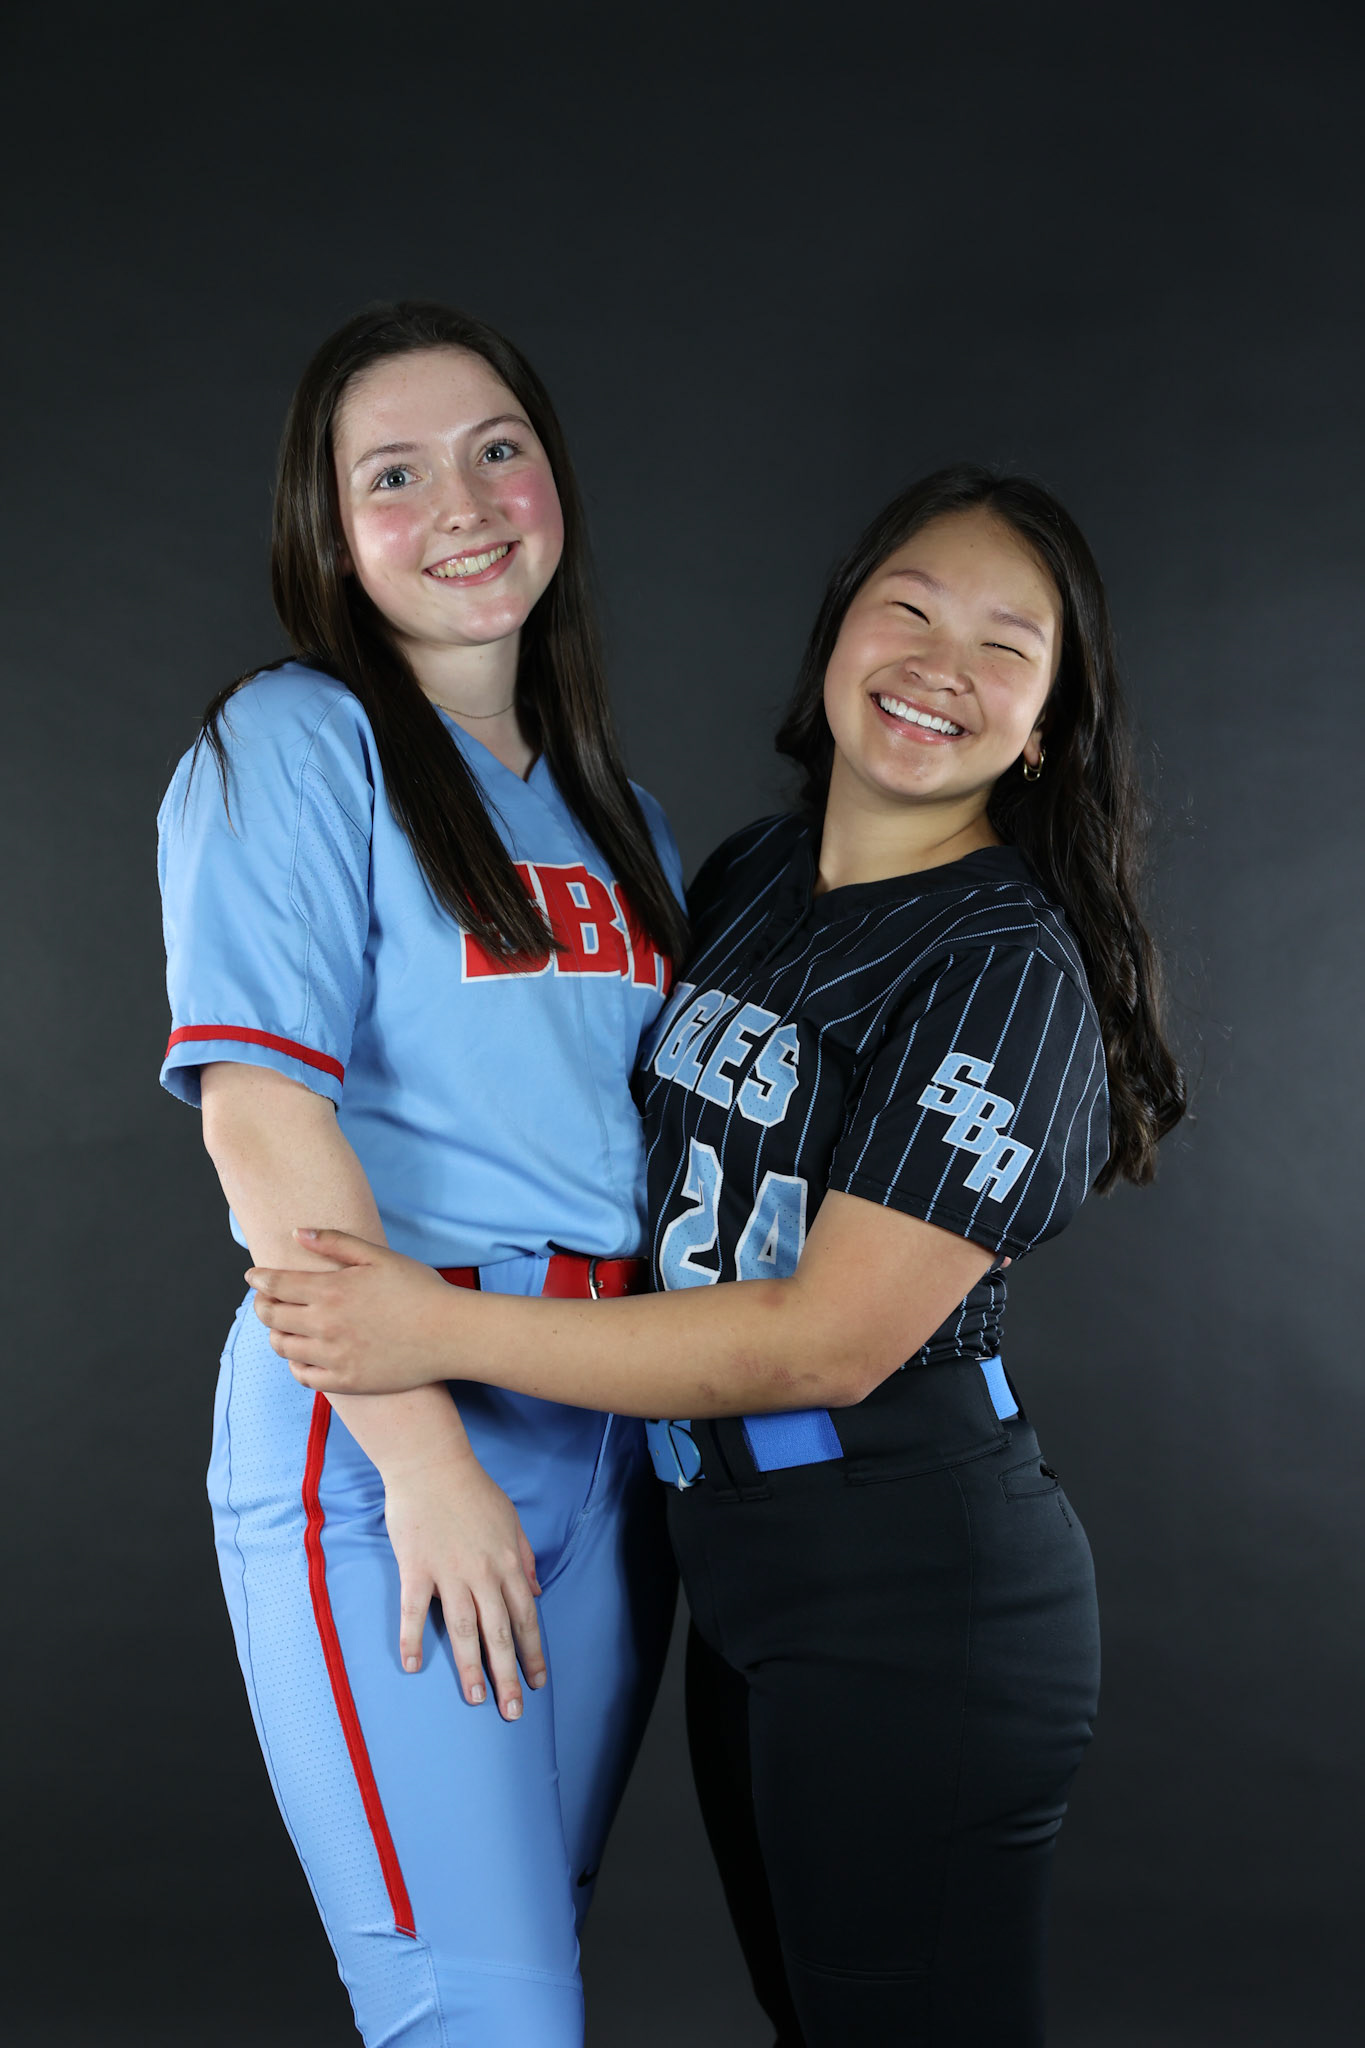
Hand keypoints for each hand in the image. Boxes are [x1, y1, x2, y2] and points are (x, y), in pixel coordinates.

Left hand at [247, 1229, 456, 1393]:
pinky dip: (296, 1365)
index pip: (276, 1284)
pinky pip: (304, 1377)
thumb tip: (296, 1233)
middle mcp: (325, 1324)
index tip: (254, 1277)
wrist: (449, 1335)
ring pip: (283, 1347)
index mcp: (331, 1290)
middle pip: (272, 1317)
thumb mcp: (378, 1256)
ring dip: (276, 1334)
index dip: (259, 1280)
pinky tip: (304, 1355)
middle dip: (262, 1306)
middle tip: (266, 1301)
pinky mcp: (346, 1381)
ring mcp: (333, 1356)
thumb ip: (334, 1242)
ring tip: (284, 1327)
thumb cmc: (419, 1290)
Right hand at [380, 1442, 545, 1718]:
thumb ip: (524, 1556)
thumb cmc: (471, 1489)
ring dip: (471, 1668)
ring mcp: (450, 1573)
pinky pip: (415, 1612)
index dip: (532, 1652)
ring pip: (465, 1630)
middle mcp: (483, 1574)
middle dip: (509, 1674)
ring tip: (477, 1699)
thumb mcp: (510, 1520)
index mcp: (508, 1563)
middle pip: (500, 1633)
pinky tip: (412, 1666)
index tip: (537, 1682)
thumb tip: (534, 1590)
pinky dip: (413, 1639)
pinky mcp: (417, 1569)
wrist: (431, 1464)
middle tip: (514, 1711)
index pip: (526, 1617)